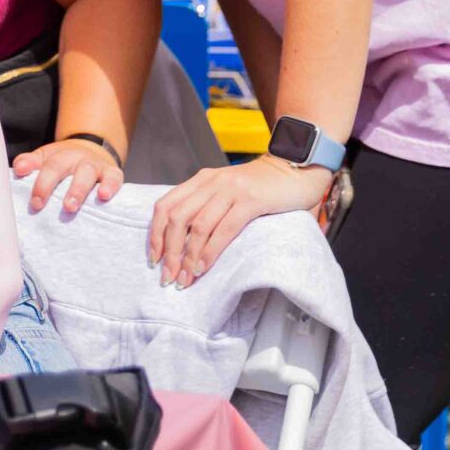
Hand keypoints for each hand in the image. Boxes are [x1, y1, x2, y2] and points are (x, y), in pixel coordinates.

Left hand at [14, 139, 123, 214]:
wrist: (93, 152)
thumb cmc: (63, 165)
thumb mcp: (45, 160)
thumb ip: (30, 164)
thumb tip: (18, 169)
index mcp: (56, 155)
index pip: (42, 164)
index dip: (35, 176)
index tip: (29, 193)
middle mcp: (74, 156)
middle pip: (60, 166)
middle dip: (48, 184)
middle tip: (39, 204)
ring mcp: (94, 164)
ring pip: (86, 172)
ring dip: (77, 189)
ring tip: (69, 206)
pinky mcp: (113, 173)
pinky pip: (114, 178)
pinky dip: (110, 186)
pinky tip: (104, 196)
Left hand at [148, 158, 333, 287]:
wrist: (295, 169)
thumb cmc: (261, 187)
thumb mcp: (226, 191)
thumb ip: (207, 206)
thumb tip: (185, 240)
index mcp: (201, 180)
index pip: (165, 206)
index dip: (156, 235)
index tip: (154, 260)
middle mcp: (211, 181)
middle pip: (176, 218)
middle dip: (169, 251)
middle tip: (167, 277)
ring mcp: (231, 189)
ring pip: (198, 226)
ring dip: (187, 257)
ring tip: (185, 280)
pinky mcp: (251, 200)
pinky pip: (224, 229)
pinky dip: (210, 251)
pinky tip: (203, 268)